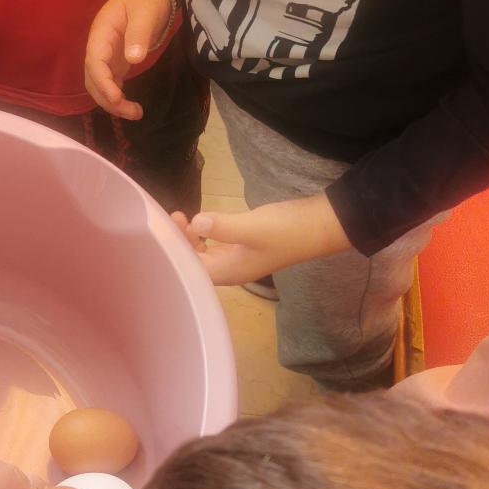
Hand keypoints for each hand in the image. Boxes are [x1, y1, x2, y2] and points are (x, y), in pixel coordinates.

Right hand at [84, 0, 181, 119]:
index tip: (117, 98)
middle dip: (108, 99)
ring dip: (112, 102)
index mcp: (101, 33)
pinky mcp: (114, 62)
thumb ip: (138, 34)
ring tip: (135, 113)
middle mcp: (98, 46)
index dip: (103, 83)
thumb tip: (134, 59)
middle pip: (93, 78)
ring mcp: (105, 55)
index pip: (94, 62)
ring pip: (99, 84)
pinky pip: (109, 83)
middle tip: (132, 112)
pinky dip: (117, 97)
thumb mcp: (145, 13)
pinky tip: (131, 107)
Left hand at [173, 194, 351, 285]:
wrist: (319, 225)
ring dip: (190, 238)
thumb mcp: (254, 227)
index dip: (176, 252)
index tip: (170, 229)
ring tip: (182, 216)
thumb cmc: (287, 230)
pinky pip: (215, 244)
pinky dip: (204, 234)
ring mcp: (237, 258)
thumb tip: (195, 222)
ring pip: (204, 253)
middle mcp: (230, 270)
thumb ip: (223, 226)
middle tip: (174, 217)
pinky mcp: (243, 245)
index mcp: (230, 272)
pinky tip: (201, 220)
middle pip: (195, 263)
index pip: (191, 270)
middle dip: (180, 244)